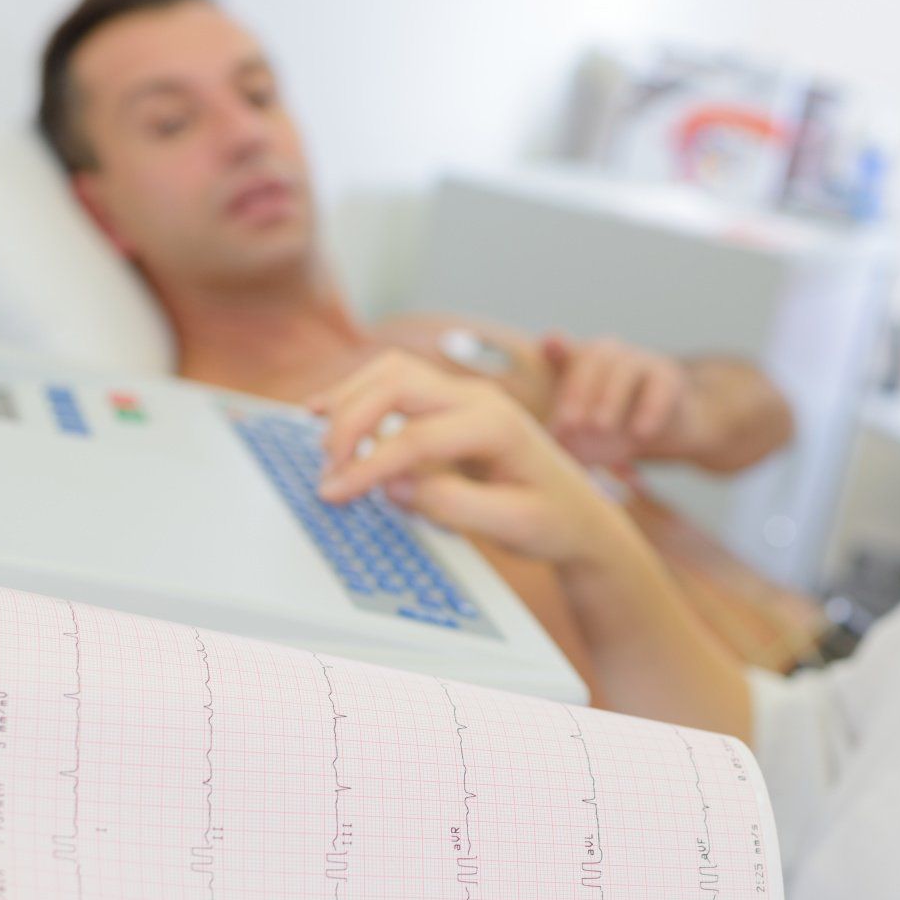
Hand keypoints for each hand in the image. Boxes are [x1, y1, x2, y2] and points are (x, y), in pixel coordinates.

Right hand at [309, 352, 628, 565]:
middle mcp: (479, 399)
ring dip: (350, 399)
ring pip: (392, 373)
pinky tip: (326, 410)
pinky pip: (396, 384)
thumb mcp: (513, 526)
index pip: (416, 436)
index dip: (369, 465)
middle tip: (327, 468)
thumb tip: (397, 487)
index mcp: (498, 425)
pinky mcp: (450, 406)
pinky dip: (358, 394)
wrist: (580, 514)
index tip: (336, 492)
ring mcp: (464, 397)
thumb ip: (455, 507)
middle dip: (351, 420)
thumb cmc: (552, 520)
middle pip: (398, 382)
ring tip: (319, 439)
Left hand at [543, 333, 704, 467]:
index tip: (548, 346)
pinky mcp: (670, 378)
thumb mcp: (582, 434)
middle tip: (569, 424)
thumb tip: (551, 448)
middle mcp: (612, 354)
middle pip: (594, 357)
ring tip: (599, 427)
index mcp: (584, 362)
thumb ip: (564, 435)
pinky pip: (661, 387)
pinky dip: (650, 409)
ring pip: (626, 368)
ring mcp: (642, 362)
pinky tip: (640, 433)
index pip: (566, 352)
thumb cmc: (612, 430)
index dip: (557, 350)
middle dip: (578, 389)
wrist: (664, 431)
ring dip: (610, 397)